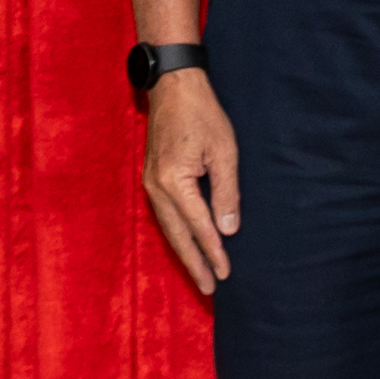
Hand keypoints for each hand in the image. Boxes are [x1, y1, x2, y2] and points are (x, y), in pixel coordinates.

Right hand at [140, 72, 241, 293]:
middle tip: (209, 289)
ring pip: (169, 228)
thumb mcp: (224, 152)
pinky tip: (190, 245)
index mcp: (174, 183)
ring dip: (186, 252)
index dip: (213, 252)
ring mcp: (151, 185)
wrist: (173, 89)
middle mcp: (156, 189)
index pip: (199, 227)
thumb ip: (227, 192)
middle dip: (194, 263)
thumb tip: (228, 229)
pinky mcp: (154, 180)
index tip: (225, 274)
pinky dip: (179, 234)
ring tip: (201, 274)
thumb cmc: (203, 116)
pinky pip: (166, 216)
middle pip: (178, 235)